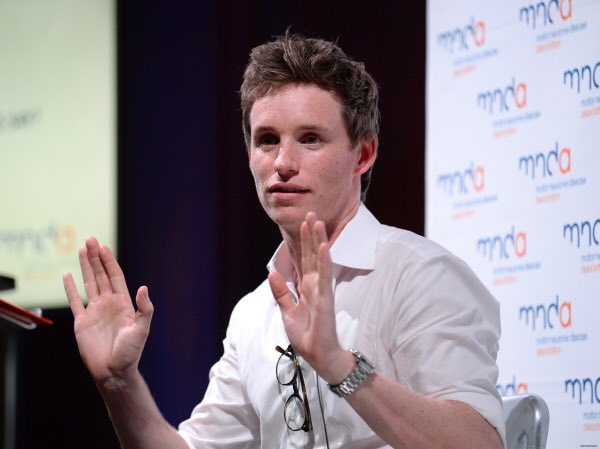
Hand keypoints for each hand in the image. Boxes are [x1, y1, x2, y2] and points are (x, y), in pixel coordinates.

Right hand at [63, 237, 153, 385]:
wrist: (114, 371)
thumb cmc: (131, 352)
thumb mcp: (142, 329)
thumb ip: (144, 308)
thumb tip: (143, 288)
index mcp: (123, 303)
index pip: (115, 276)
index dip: (109, 261)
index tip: (103, 247)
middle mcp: (109, 303)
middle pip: (101, 275)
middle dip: (95, 258)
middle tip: (90, 240)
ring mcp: (95, 311)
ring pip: (88, 283)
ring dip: (85, 267)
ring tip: (81, 250)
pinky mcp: (82, 322)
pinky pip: (75, 301)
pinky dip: (70, 289)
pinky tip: (67, 275)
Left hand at [268, 212, 353, 382]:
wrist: (319, 356)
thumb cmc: (307, 336)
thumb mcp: (287, 312)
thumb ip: (281, 292)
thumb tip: (272, 272)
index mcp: (307, 288)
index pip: (305, 260)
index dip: (305, 242)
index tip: (304, 223)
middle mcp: (316, 286)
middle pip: (312, 255)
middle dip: (311, 235)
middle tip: (312, 213)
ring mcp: (322, 291)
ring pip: (320, 260)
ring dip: (318, 241)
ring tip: (317, 222)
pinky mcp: (325, 299)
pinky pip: (324, 277)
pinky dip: (323, 261)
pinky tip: (323, 246)